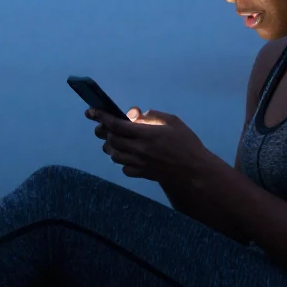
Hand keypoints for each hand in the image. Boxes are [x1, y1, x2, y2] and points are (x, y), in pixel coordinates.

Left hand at [86, 106, 212, 182]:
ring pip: (114, 155)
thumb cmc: (186, 143)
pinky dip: (122, 161)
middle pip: (112, 140)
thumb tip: (134, 114)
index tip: (91, 111)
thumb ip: (152, 116)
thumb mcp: (173, 122)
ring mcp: (140, 163)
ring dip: (111, 146)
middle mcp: (140, 149)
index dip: (101, 117)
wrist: (195, 171)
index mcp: (147, 134)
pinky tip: (128, 156)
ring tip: (114, 140)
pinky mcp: (143, 174)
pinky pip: (124, 168)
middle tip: (103, 126)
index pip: (116, 124)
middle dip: (104, 131)